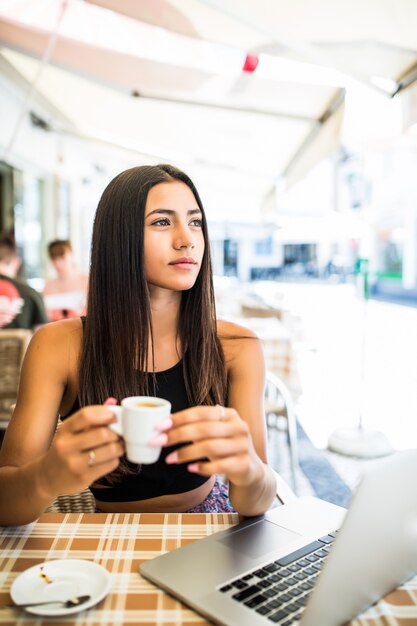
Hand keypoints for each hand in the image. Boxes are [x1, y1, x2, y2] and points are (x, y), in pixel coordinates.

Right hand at [37, 400, 123, 498]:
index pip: (86, 415)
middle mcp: (66, 446)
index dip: (105, 413)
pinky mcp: (83, 478)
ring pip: (110, 450)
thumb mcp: (70, 431)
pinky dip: (115, 460)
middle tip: (119, 434)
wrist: (45, 478)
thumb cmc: (63, 450)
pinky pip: (110, 464)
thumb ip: (91, 417)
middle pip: (102, 433)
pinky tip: (109, 459)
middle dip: (116, 433)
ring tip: (118, 446)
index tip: (114, 416)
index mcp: (64, 430)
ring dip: (119, 447)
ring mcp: (74, 463)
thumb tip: (112, 402)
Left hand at [149, 405, 263, 487]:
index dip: (179, 418)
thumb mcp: (214, 433)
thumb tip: (163, 424)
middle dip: (177, 435)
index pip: (201, 412)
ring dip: (186, 453)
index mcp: (229, 414)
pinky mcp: (244, 464)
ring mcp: (243, 446)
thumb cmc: (225, 448)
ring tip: (170, 459)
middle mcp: (239, 427)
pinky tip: (190, 469)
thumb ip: (195, 427)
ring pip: (210, 446)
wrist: (250, 471)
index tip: (159, 426)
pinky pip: (219, 466)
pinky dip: (202, 468)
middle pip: (204, 429)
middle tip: (158, 442)